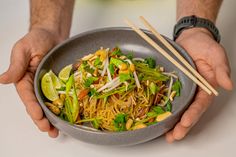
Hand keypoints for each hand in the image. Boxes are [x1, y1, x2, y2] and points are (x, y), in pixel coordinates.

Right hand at [0, 28, 61, 136]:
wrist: (53, 34)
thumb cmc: (36, 38)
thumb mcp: (23, 49)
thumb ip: (16, 65)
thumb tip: (3, 80)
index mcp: (24, 79)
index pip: (27, 96)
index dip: (33, 108)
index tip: (39, 117)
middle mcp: (35, 85)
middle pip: (37, 105)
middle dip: (42, 119)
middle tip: (50, 130)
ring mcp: (48, 85)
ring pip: (48, 105)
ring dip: (52, 118)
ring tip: (57, 131)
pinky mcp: (59, 83)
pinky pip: (61, 97)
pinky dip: (62, 108)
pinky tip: (66, 117)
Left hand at [165, 28, 232, 142]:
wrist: (191, 38)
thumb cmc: (204, 45)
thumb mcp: (216, 54)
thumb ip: (221, 69)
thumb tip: (228, 85)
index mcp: (207, 87)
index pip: (201, 103)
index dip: (194, 114)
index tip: (185, 122)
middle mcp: (196, 91)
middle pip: (190, 111)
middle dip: (183, 125)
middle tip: (174, 136)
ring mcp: (185, 90)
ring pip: (180, 109)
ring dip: (174, 123)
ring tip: (167, 136)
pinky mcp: (175, 86)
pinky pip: (170, 99)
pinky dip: (166, 110)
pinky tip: (160, 120)